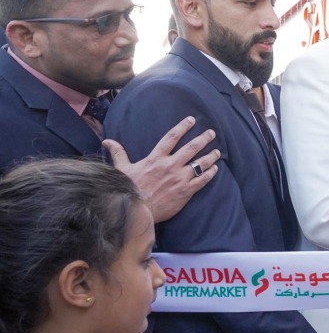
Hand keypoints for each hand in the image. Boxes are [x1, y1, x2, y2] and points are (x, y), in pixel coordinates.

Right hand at [103, 116, 219, 222]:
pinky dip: (210, 173)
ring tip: (217, 151)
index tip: (191, 119)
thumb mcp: (122, 169)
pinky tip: (215, 169)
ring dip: (211, 156)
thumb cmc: (128, 190)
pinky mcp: (186, 191)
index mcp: (156, 158)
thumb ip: (118, 153)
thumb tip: (107, 141)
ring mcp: (180, 178)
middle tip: (211, 133)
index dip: (183, 127)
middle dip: (203, 138)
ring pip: (200, 163)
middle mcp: (170, 165)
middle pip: (191, 148)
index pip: (171, 137)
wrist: (137, 212)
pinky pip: (202, 180)